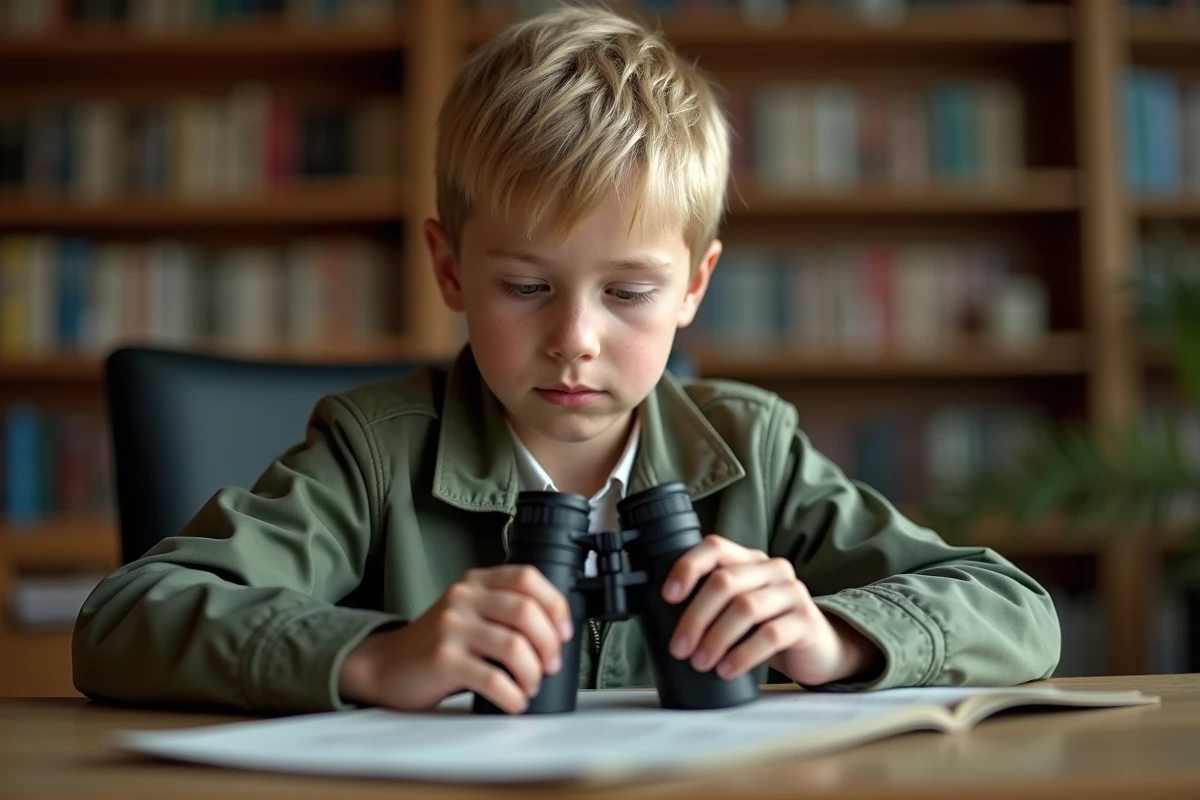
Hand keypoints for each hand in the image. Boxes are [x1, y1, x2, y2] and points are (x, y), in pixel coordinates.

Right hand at [338, 565, 573, 713]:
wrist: (385, 665)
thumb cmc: (436, 643)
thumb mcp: (468, 612)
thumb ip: (501, 608)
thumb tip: (555, 633)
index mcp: (475, 581)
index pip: (527, 577)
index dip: (555, 604)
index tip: (564, 632)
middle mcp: (464, 598)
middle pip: (527, 612)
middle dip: (549, 644)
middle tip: (550, 666)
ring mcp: (451, 627)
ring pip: (514, 647)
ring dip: (533, 674)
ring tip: (529, 686)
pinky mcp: (442, 660)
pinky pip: (492, 679)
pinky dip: (513, 695)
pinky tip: (514, 701)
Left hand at [662, 535, 882, 686]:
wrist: (818, 650)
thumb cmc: (767, 628)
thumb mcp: (738, 610)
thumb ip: (712, 603)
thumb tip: (660, 619)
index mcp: (749, 560)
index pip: (714, 547)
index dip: (688, 566)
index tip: (668, 595)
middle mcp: (771, 569)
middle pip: (725, 582)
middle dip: (696, 617)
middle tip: (680, 648)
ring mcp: (792, 593)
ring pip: (746, 608)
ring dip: (716, 638)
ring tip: (701, 663)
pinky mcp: (806, 621)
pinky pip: (770, 635)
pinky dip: (743, 654)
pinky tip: (727, 669)